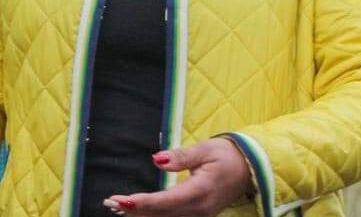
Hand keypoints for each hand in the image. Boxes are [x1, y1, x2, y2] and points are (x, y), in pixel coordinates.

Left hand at [103, 138, 252, 216]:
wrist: (250, 168)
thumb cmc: (226, 155)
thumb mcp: (205, 149)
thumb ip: (180, 156)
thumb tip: (156, 159)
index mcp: (200, 192)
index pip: (165, 201)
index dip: (142, 203)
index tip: (121, 200)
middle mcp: (199, 209)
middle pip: (162, 215)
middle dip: (135, 211)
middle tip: (110, 203)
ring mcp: (200, 215)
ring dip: (141, 214)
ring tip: (117, 207)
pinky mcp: (198, 214)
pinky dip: (153, 214)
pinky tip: (137, 211)